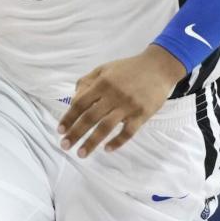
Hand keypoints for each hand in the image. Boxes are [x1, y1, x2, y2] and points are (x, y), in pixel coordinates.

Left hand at [57, 45, 186, 157]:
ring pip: (106, 127)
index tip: (60, 130)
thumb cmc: (129, 68)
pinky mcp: (142, 114)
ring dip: (92, 142)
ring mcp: (128, 106)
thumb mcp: (105, 69)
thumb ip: (88, 81)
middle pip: (90, 117)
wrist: (158, 67)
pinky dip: (117, 142)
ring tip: (81, 153)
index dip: (69, 117)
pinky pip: (128, 132)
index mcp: (102, 82)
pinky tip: (107, 149)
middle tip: (64, 146)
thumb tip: (74, 100)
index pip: (80, 103)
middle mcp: (113, 95)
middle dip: (75, 133)